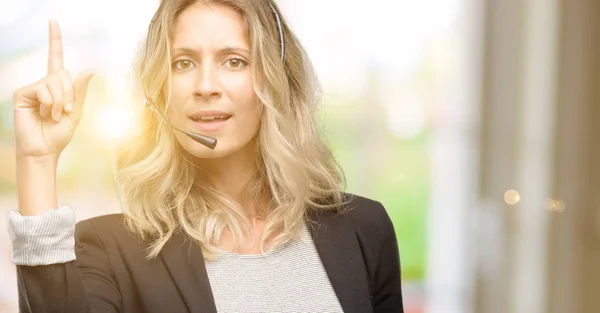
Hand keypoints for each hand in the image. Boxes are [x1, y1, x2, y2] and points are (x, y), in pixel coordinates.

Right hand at [12, 19, 93, 159]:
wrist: (45, 149)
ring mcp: (32, 88)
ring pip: (54, 81)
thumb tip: (90, 69)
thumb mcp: (76, 111)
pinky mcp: (22, 93)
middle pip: (62, 73)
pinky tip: (45, 114)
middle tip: (65, 111)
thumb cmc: (59, 133)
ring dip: (61, 101)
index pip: (56, 58)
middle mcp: (43, 83)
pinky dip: (50, 102)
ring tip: (53, 115)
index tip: (53, 21)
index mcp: (57, 86)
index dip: (54, 40)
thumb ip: (80, 91)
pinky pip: (44, 88)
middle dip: (70, 93)